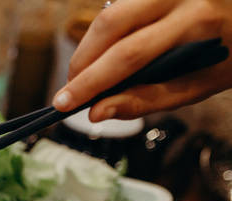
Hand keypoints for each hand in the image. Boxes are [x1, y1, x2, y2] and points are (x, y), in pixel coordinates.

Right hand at [53, 0, 231, 120]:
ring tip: (86, 76)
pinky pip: (120, 6)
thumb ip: (146, 99)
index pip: (129, 54)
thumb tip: (97, 112)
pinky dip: (106, 32)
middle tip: (70, 91)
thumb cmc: (231, 55)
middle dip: (81, 61)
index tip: (64, 104)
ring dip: (89, 47)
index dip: (90, 81)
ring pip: (110, 11)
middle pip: (110, 24)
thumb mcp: (198, 85)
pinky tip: (104, 54)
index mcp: (197, 23)